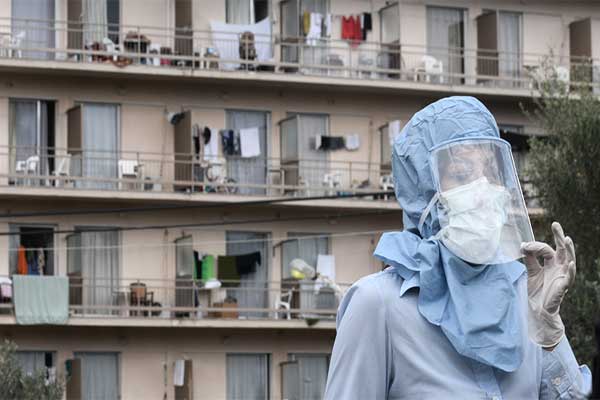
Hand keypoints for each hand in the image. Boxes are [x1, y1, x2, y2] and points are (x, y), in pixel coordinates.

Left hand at [520, 222, 575, 347]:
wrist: (538, 310)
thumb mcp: (531, 272)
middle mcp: (559, 268)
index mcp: (551, 264)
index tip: (524, 245)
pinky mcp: (563, 287)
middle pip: (562, 250)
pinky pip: (569, 277)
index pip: (547, 249)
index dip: (536, 246)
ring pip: (569, 260)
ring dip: (568, 250)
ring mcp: (562, 276)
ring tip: (566, 239)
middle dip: (559, 237)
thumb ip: (529, 259)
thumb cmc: (538, 291)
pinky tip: (570, 263)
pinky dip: (570, 270)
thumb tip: (524, 245)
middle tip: (556, 224)